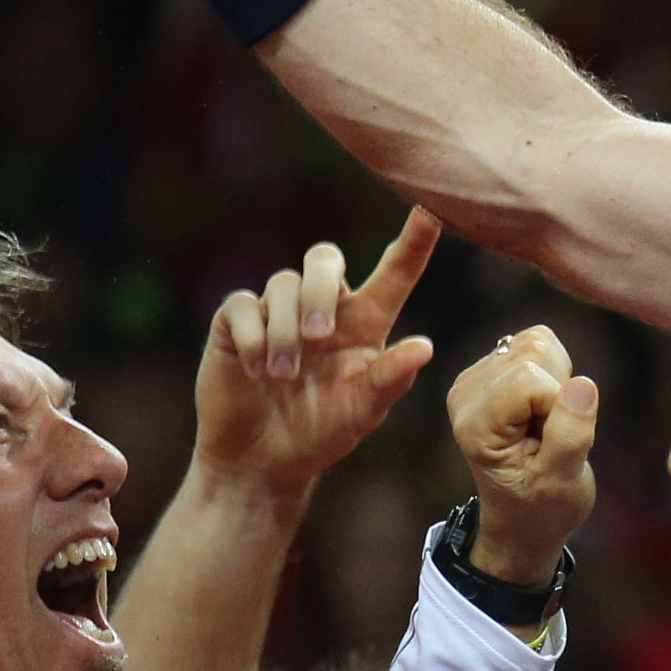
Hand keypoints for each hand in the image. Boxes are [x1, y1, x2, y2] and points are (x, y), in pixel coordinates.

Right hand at [197, 212, 441, 504]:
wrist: (263, 459)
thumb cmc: (323, 432)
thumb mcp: (362, 410)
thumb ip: (390, 378)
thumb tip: (425, 346)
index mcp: (365, 323)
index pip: (394, 273)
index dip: (413, 242)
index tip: (432, 211)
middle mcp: (324, 307)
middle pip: (325, 258)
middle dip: (321, 289)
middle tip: (319, 337)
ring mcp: (278, 310)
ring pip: (283, 283)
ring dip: (284, 331)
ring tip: (283, 376)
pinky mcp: (238, 322)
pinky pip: (244, 305)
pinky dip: (255, 337)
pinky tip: (257, 371)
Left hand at [448, 327, 601, 585]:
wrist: (522, 518)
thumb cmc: (542, 508)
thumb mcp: (562, 482)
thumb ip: (570, 435)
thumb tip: (583, 383)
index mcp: (476, 424)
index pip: (530, 381)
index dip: (560, 406)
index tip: (556, 442)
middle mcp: (466, 394)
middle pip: (533, 353)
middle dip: (559, 390)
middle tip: (551, 433)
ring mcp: (475, 379)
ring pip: (537, 342)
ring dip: (558, 380)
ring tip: (547, 423)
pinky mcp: (490, 370)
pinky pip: (537, 342)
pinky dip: (553, 371)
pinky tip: (543, 407)